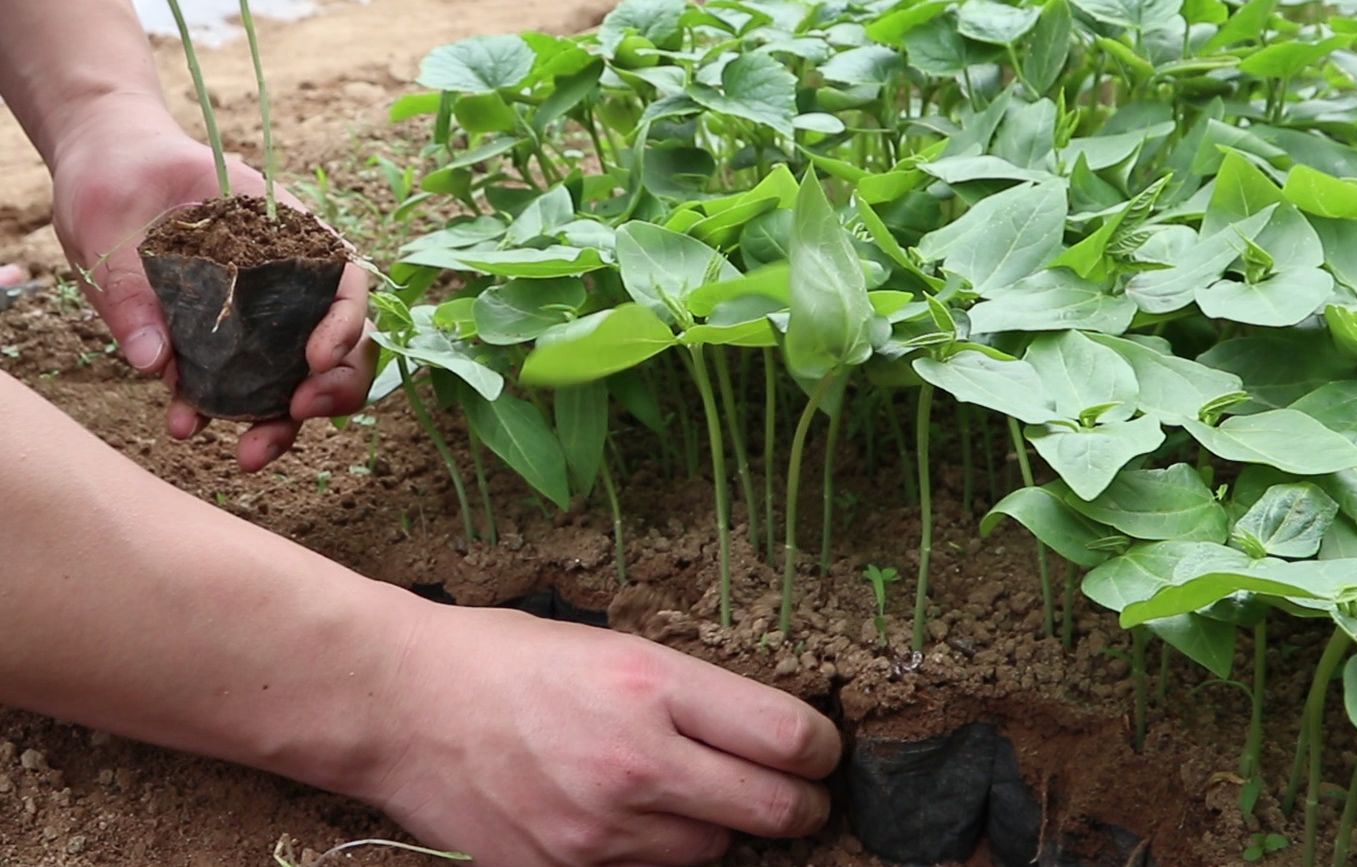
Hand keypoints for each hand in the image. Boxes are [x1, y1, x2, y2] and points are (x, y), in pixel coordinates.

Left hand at [46, 92, 373, 470]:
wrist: (101, 171)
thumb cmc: (119, 174)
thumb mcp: (112, 218)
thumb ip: (131, 286)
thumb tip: (152, 362)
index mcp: (288, 234)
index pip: (346, 282)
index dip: (346, 323)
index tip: (316, 358)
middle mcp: (288, 280)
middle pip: (342, 342)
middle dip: (333, 389)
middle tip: (298, 411)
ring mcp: (260, 317)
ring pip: (298, 377)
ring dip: (281, 422)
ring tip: (247, 454)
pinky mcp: (224, 345)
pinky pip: (239, 387)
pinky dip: (222, 413)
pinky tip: (185, 425)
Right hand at [363, 606, 841, 866]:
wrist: (399, 704)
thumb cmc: (503, 658)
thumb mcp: (610, 646)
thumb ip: (687, 694)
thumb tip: (761, 730)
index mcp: (652, 686)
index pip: (787, 738)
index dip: (821, 750)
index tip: (819, 751)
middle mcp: (636, 764)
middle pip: (771, 810)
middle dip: (798, 805)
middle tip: (797, 796)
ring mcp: (599, 832)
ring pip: (712, 851)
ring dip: (719, 829)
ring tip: (691, 798)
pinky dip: (655, 855)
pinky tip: (631, 821)